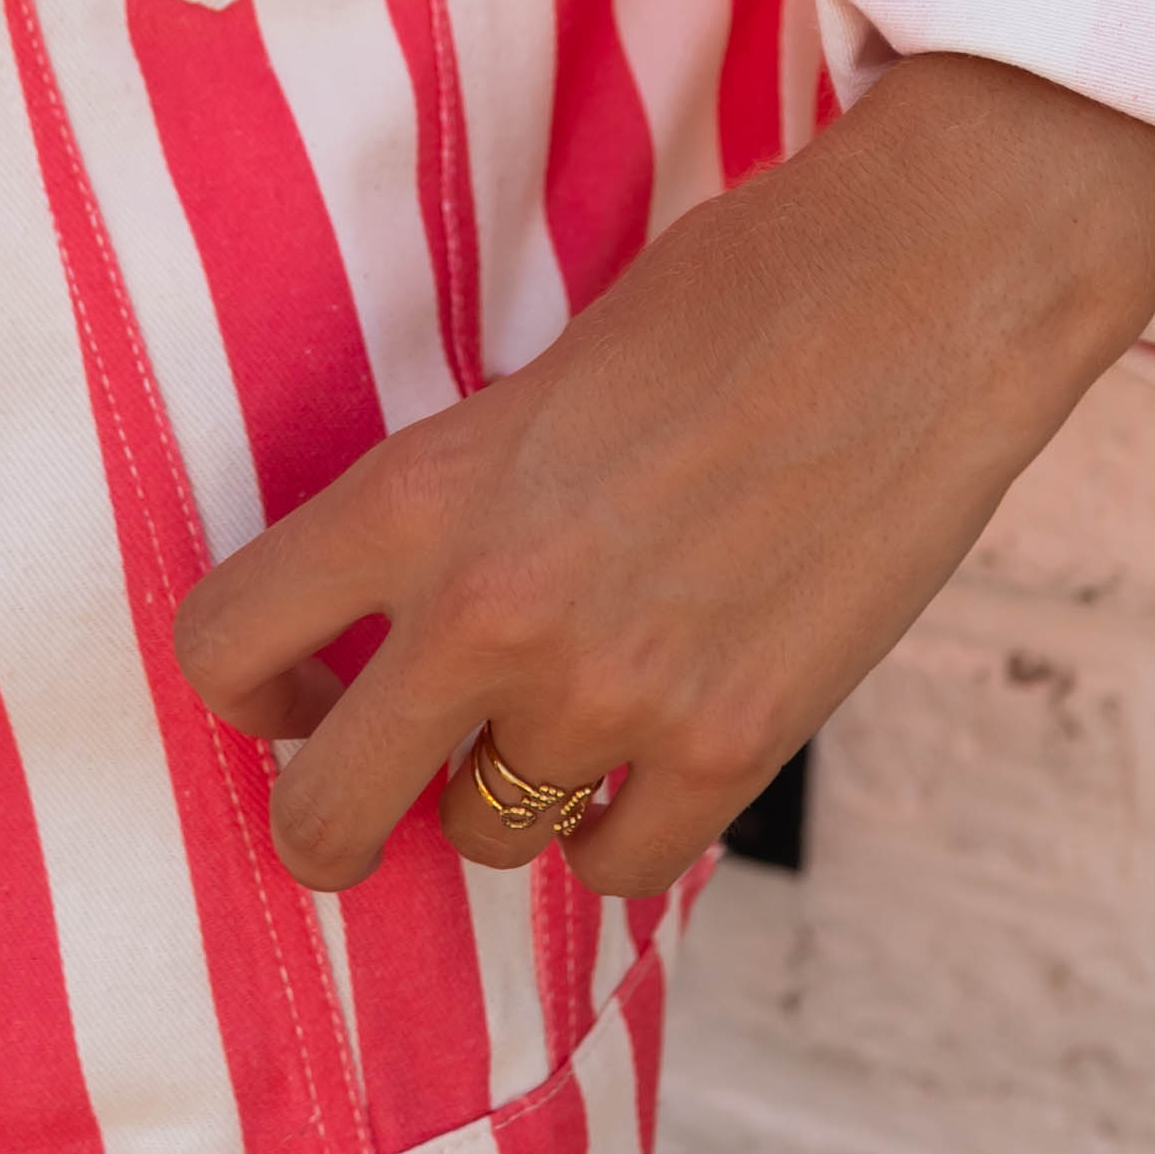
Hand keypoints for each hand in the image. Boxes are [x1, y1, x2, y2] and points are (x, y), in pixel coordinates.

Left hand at [173, 55, 1154, 904]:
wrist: (931, 287)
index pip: (223, 641)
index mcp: (419, 493)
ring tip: (568, 715)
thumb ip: (460, 510)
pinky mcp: (734, 746)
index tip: (296, 693)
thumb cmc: (737, 294)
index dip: (245, 691)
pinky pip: (617, 866)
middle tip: (368, 808)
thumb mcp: (539, 381)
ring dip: (509, 797)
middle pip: (324, 814)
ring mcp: (615, 693)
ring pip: (487, 837)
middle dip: (331, 828)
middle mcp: (491, 612)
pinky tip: (653, 753)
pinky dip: (621, 830)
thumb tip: (407, 622)